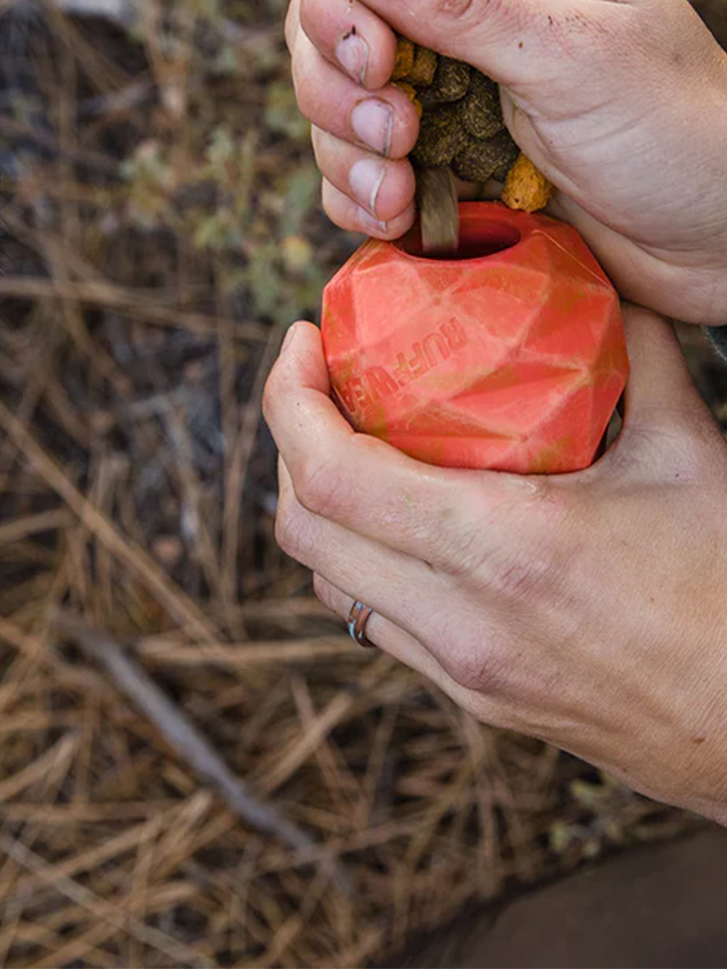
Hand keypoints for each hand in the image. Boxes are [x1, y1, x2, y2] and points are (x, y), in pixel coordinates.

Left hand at [263, 306, 726, 821]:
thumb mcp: (692, 456)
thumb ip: (641, 355)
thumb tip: (603, 278)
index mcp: (503, 547)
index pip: (332, 474)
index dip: (288, 400)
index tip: (299, 344)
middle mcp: (459, 617)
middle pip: (300, 527)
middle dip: (285, 440)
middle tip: (312, 382)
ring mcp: (456, 665)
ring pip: (323, 579)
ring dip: (312, 502)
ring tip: (339, 440)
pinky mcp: (467, 692)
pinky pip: (369, 616)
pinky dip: (352, 556)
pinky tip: (388, 516)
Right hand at [286, 0, 726, 324]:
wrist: (716, 239)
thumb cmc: (675, 129)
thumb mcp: (570, 54)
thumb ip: (457, 2)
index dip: (342, 0)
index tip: (379, 61)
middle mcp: (453, 30)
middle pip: (323, 30)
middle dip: (338, 87)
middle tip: (397, 131)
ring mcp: (438, 107)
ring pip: (329, 111)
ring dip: (346, 156)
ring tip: (402, 190)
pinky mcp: (433, 176)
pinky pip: (351, 181)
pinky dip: (357, 202)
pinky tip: (400, 218)